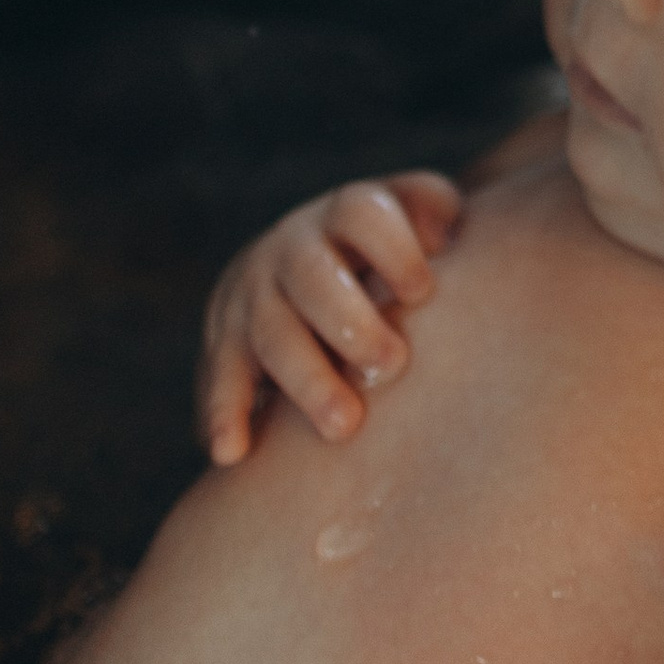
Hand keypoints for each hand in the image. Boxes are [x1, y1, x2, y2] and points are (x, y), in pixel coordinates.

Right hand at [198, 173, 461, 462]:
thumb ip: (437, 213)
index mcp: (345, 214)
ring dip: (305, 379)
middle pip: (312, 277)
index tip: (421, 291)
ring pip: (271, 333)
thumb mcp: (417, 216)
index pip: (361, 214)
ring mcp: (252, 294)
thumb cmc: (390, 253)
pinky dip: (224, 413)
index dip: (390, 248)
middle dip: (349, 322)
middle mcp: (291, 248)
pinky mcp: (226, 343)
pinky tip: (231, 450)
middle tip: (391, 366)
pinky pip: (221, 377)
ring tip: (343, 426)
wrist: (305, 263)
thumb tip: (443, 235)